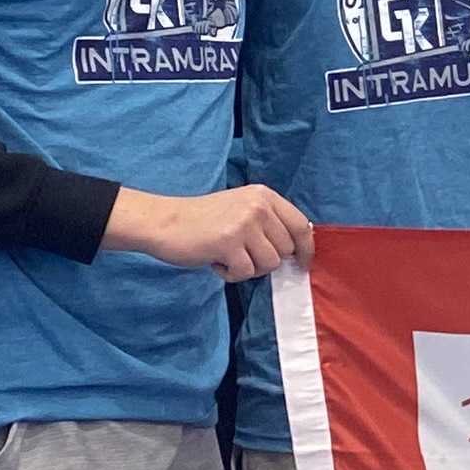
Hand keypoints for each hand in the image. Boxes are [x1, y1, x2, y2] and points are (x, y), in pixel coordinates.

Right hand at [104, 183, 312, 277]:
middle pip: (285, 250)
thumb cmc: (203, 221)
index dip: (306, 249)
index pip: (300, 225)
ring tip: (226, 255)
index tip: (303, 265)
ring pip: (268, 264)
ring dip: (248, 268)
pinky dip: (230, 274)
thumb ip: (269, 223)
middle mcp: (258, 206)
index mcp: (264, 196)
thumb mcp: (242, 209)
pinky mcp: (228, 243)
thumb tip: (298, 250)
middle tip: (240, 254)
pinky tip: (215, 260)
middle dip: (265, 260)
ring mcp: (244, 223)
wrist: (164, 222)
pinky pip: (245, 273)